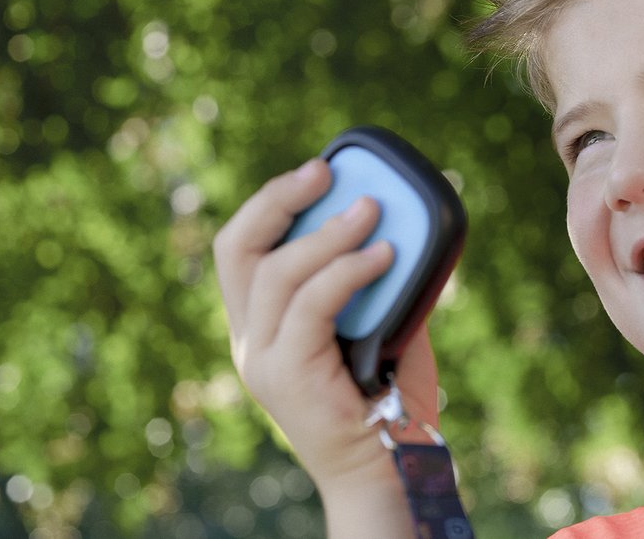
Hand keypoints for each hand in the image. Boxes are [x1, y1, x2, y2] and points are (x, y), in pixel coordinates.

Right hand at [213, 159, 438, 533]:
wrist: (389, 469)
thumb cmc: (390, 401)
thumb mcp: (384, 326)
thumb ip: (380, 284)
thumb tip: (405, 230)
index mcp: (264, 324)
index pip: (243, 248)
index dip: (272, 202)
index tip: (317, 173)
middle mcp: (251, 339)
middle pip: (237, 249)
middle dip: (278, 200)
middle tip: (325, 173)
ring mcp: (263, 359)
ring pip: (276, 273)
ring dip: (328, 234)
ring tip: (373, 212)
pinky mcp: (287, 376)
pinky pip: (312, 307)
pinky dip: (349, 272)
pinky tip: (385, 256)